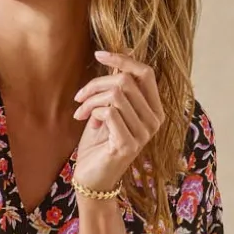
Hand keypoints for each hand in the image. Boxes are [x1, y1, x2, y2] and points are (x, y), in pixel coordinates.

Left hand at [70, 50, 164, 192]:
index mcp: (154, 110)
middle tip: (79, 98)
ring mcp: (144, 134)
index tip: (99, 55)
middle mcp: (154, 121)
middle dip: (96, 84)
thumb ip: (115, 90)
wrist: (92, 179)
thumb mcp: (108, 111)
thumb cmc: (98, 145)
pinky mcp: (128, 144)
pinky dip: (93, 113)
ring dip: (91, 100)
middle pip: (126, 81)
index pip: (145, 73)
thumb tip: (116, 60)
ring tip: (81, 112)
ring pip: (116, 95)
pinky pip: (110, 112)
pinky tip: (88, 123)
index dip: (123, 60)